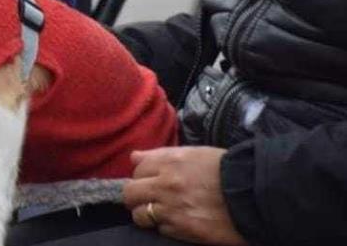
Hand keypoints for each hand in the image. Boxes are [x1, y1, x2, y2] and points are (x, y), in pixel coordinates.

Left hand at [123, 147, 247, 245]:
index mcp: (169, 161)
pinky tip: (180, 222)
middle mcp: (165, 184)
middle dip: (136, 197)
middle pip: (130, 193)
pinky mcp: (181, 230)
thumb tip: (134, 157)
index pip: (137, 168)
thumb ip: (162, 155)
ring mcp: (171, 209)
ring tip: (162, 214)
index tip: (150, 180)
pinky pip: (160, 230)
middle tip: (148, 199)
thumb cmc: (228, 171)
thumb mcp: (195, 154)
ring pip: (140, 215)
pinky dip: (166, 227)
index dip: (142, 176)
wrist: (255, 196)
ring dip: (147, 215)